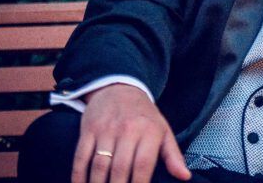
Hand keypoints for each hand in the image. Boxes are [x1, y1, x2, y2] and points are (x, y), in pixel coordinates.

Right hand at [73, 84, 190, 182]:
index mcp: (149, 132)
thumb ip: (173, 155)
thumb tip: (185, 176)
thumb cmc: (145, 116)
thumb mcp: (163, 131)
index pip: (143, 164)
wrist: (120, 89)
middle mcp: (128, 130)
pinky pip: (81, 156)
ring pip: (99, 165)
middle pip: (119, 168)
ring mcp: (106, 129)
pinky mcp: (88, 129)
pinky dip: (78, 175)